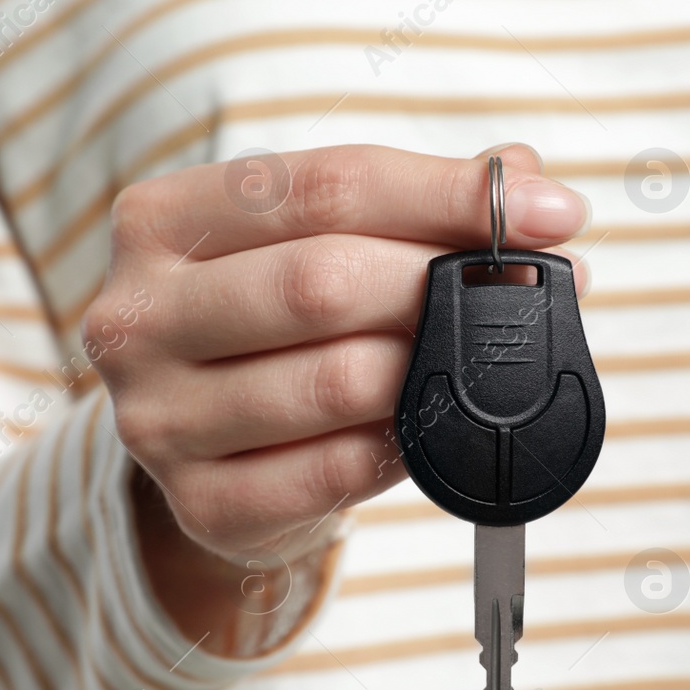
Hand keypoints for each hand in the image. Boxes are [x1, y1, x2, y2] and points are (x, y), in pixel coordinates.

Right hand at [84, 144, 588, 641]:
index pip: (323, 186)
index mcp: (159, 221)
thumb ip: (417, 203)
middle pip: (323, 281)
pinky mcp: (201, 504)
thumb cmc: (274, 326)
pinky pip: (338, 470)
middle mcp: (138, 316)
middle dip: (445, 283)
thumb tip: (531, 188)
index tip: (551, 213)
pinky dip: (406, 442)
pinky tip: (430, 423)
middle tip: (529, 295)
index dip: (448, 194)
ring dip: (436, 367)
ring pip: (339, 380)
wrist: (211, 451)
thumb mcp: (320, 243)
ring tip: (481, 358)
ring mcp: (158, 418)